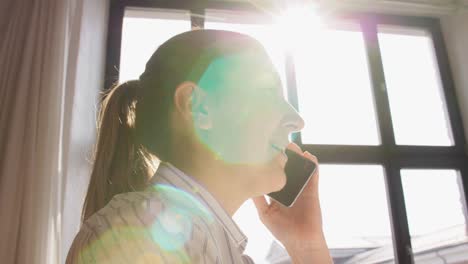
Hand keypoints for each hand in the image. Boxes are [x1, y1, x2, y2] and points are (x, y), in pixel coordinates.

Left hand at [253, 143, 331, 262]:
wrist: (301, 242)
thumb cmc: (282, 230)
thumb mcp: (265, 213)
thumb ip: (258, 199)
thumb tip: (246, 184)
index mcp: (277, 192)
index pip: (274, 174)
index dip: (271, 163)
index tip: (265, 150)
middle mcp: (289, 188)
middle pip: (288, 168)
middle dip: (285, 157)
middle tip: (281, 145)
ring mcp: (301, 188)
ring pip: (300, 169)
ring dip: (298, 157)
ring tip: (294, 148)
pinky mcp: (312, 191)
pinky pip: (313, 176)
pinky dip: (312, 166)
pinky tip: (309, 157)